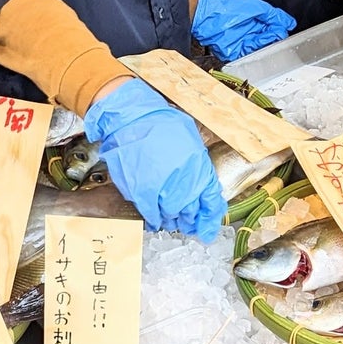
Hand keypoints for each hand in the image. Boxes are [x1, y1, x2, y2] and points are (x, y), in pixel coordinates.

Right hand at [85, 80, 227, 239]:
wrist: (132, 118)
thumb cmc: (160, 123)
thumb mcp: (190, 139)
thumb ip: (198, 163)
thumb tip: (204, 182)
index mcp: (198, 165)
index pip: (210, 198)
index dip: (210, 215)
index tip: (208, 225)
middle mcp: (183, 178)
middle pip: (190, 209)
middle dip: (190, 219)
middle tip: (189, 224)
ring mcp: (161, 186)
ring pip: (172, 213)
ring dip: (173, 220)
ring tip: (173, 221)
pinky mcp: (141, 191)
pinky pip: (151, 213)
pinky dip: (154, 219)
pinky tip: (156, 220)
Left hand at [191, 0, 296, 60]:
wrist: (210, 16)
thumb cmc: (231, 7)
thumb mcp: (258, 7)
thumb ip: (275, 16)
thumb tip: (289, 22)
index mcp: (257, 21)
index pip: (274, 30)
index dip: (279, 31)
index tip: (283, 30)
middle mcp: (251, 33)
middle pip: (269, 41)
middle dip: (274, 39)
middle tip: (277, 36)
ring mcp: (244, 43)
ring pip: (261, 50)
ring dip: (266, 46)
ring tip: (268, 40)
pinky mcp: (237, 53)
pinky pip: (250, 57)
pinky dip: (256, 55)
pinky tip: (259, 49)